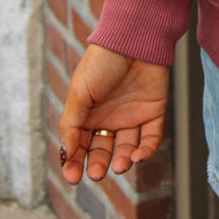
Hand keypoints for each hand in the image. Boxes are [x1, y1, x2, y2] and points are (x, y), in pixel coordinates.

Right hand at [59, 44, 169, 184]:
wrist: (133, 40)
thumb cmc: (102, 63)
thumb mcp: (79, 94)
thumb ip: (72, 126)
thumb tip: (65, 155)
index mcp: (87, 115)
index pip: (80, 146)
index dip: (75, 163)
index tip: (73, 178)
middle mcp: (109, 119)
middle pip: (103, 151)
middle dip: (99, 165)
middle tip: (98, 173)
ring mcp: (131, 116)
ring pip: (127, 149)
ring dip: (123, 162)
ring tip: (120, 166)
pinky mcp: (153, 112)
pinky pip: (150, 138)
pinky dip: (146, 151)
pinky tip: (138, 157)